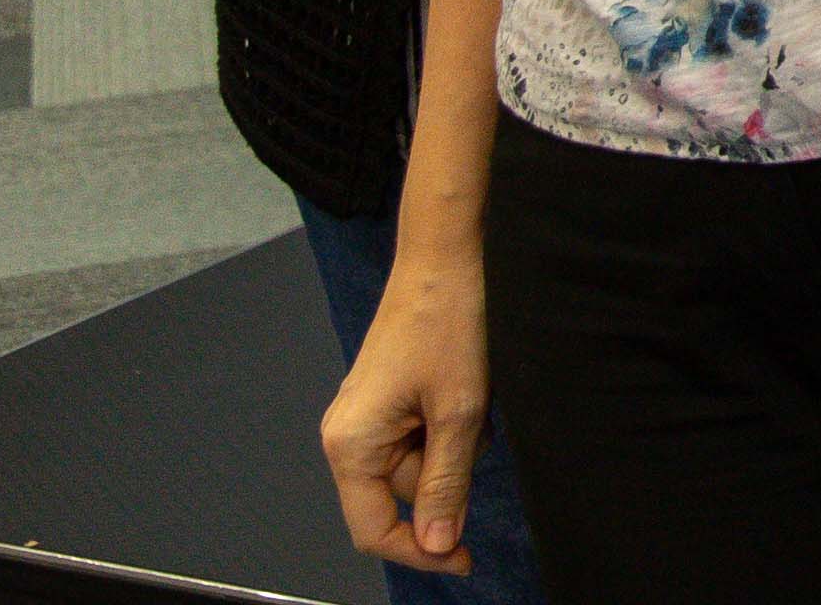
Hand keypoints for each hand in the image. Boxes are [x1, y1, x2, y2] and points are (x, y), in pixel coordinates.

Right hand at [317, 236, 487, 572]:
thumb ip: (444, 483)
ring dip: (454, 444)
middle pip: (402, 496)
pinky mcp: (388, 403)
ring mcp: (367, 419)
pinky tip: (462, 387)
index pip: (374, 530)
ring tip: (468, 394)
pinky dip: (450, 424)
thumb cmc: (446, 322)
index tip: (464, 559)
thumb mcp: (458, 411)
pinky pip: (423, 437)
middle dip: (447, 472)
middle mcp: (347, 436)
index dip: (420, 551)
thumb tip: (436, 544)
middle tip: (472, 421)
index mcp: (351, 445)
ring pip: (420, 466)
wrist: (445, 261)